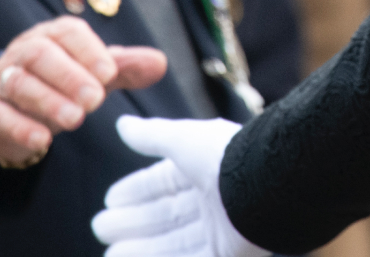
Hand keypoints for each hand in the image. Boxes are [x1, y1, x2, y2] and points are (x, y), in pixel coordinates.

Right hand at [0, 16, 165, 167]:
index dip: (89, 51)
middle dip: (69, 76)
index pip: (69, 33)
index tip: (110, 74)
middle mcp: (25, 52)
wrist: (7, 102)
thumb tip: (160, 64)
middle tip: (95, 100)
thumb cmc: (60, 79)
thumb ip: (125, 66)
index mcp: (53, 35)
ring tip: (76, 118)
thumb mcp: (93, 70)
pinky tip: (43, 140)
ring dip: (48, 101)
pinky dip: (20, 127)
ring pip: (19, 84)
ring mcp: (3, 81)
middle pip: (40, 55)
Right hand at [91, 115, 269, 256]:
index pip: (165, 181)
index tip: (109, 200)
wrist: (268, 185)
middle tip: (100, 228)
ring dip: (140, 249)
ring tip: (109, 254)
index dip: (137, 190)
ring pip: (173, 242)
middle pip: (166, 214)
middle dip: (133, 222)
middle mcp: (213, 198)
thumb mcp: (183, 140)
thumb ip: (153, 136)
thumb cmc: (226, 157)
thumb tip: (122, 124)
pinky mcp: (228, 253)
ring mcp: (221, 228)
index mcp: (206, 167)